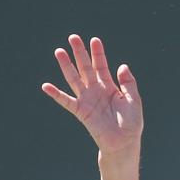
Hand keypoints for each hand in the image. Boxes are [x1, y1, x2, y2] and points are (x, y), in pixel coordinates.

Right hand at [41, 35, 143, 156]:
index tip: (94, 40)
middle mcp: (96, 91)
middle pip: (85, 68)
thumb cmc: (131, 123)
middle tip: (73, 37)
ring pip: (74, 79)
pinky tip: (46, 86)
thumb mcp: (133, 100)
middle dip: (79, 53)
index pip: (101, 66)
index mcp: (109, 87)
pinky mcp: (80, 111)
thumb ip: (128, 83)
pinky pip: (66, 101)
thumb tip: (122, 65)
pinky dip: (56, 94)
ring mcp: (87, 100)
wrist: (124, 142)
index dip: (98, 53)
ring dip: (66, 66)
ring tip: (59, 51)